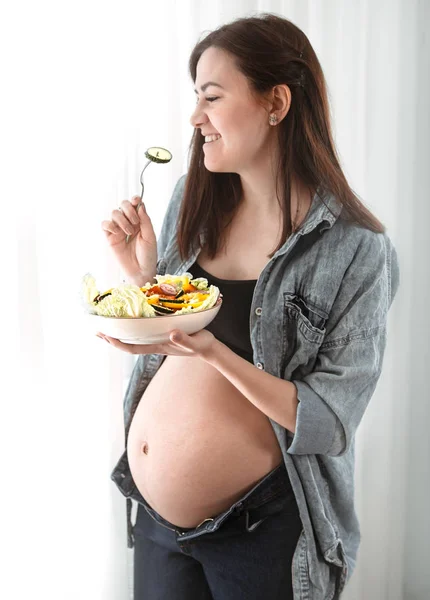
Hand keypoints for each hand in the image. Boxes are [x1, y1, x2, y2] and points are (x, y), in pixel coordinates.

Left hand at [96, 328, 216, 360]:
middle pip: (128, 344)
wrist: (208, 347)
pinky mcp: (162, 334)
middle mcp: (154, 344)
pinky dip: (132, 327)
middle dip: (112, 339)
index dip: (118, 344)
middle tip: (97, 331)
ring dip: (120, 333)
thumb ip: (184, 340)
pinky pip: (143, 332)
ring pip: (134, 338)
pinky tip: (129, 320)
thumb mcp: (194, 342)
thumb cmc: (201, 345)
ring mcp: (157, 340)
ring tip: (107, 325)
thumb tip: (172, 334)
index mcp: (158, 346)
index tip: (106, 337)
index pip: (132, 348)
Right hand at [101, 196, 157, 283]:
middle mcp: (128, 223)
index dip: (134, 199)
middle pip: (122, 205)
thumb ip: (145, 220)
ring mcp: (118, 230)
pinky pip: (105, 225)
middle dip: (128, 210)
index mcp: (140, 221)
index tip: (136, 200)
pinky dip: (110, 225)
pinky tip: (117, 233)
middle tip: (135, 222)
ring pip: (114, 213)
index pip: (134, 205)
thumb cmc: (148, 255)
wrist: (141, 271)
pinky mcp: (110, 238)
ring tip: (129, 232)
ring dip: (122, 220)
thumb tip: (140, 205)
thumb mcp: (150, 237)